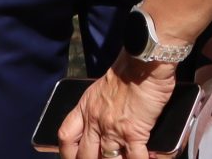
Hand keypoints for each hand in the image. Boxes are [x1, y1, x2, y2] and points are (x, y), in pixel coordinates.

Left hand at [59, 60, 177, 158]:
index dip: (67, 153)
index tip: (74, 158)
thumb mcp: (102, 86)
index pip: (66, 137)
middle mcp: (95, 121)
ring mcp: (113, 129)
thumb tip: (108, 118)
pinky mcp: (133, 132)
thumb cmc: (129, 68)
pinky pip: (134, 158)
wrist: (145, 62)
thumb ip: (100, 105)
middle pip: (85, 156)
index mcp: (86, 108)